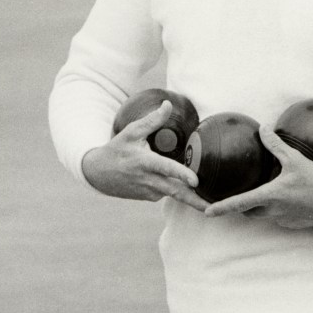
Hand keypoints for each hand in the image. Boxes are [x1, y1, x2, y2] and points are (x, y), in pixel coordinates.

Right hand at [82, 100, 207, 210]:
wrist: (98, 174)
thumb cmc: (117, 149)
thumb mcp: (131, 132)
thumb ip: (152, 120)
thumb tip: (168, 104)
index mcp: (144, 162)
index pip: (166, 169)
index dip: (181, 175)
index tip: (195, 181)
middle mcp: (148, 180)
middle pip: (176, 192)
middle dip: (195, 201)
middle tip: (214, 208)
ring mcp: (149, 191)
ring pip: (175, 194)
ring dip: (192, 197)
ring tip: (211, 202)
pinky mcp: (149, 197)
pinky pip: (167, 192)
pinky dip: (179, 190)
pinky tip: (188, 186)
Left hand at [204, 125, 312, 227]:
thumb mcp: (295, 159)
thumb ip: (275, 145)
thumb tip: (263, 129)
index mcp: (271, 195)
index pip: (241, 203)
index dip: (223, 208)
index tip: (208, 212)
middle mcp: (274, 211)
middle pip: (249, 211)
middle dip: (242, 205)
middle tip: (239, 192)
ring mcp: (283, 219)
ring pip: (263, 214)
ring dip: (261, 205)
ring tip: (267, 190)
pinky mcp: (292, 223)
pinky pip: (277, 216)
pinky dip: (276, 208)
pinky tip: (287, 197)